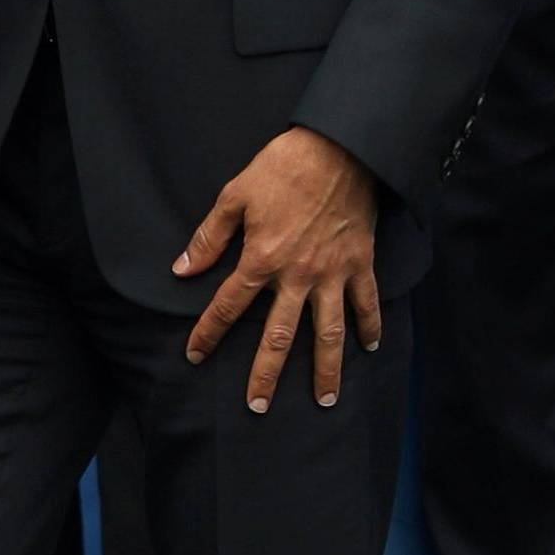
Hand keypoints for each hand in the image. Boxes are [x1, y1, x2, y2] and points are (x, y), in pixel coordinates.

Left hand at [175, 127, 381, 412]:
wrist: (340, 146)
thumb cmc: (284, 166)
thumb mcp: (235, 193)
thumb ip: (210, 236)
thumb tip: (182, 270)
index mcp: (261, 258)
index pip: (228, 307)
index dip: (208, 333)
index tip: (195, 355)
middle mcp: (297, 275)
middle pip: (278, 336)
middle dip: (266, 375)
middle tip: (258, 407)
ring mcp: (332, 272)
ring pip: (328, 332)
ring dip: (326, 369)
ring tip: (326, 400)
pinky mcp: (361, 261)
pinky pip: (367, 301)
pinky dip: (371, 324)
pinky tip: (371, 346)